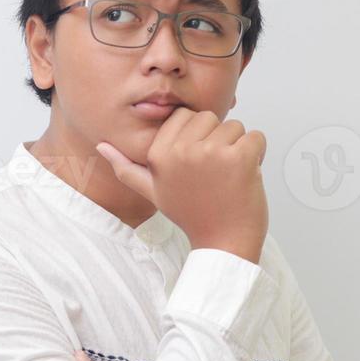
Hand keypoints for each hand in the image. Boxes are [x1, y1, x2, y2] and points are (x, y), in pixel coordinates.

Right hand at [95, 108, 268, 264]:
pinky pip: (257, 137)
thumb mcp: (153, 192)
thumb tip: (102, 146)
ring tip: (229, 177)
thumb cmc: (192, 215)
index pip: (185, 116)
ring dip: (239, 148)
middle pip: (210, 118)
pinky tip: (245, 177)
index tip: (197, 165)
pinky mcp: (240, 158)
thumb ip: (126, 168)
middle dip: (218, 140)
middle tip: (214, 173)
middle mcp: (181, 150)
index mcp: (159, 153)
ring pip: (236, 126)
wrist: (223, 244)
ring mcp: (211, 153)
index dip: (196, 137)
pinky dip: (258, 154)